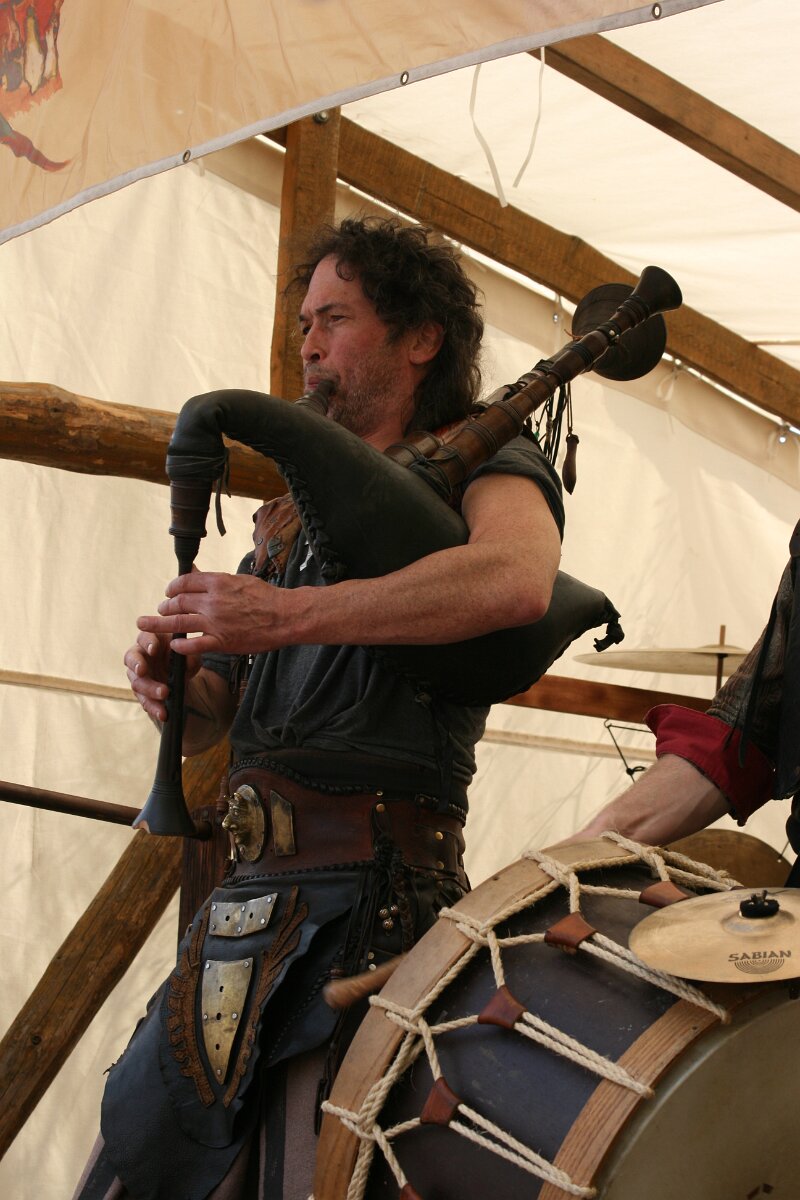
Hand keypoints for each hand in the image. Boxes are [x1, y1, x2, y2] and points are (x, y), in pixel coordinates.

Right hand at [123, 629, 200, 722]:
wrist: (184, 675)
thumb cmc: (185, 657)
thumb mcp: (193, 656)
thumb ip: (191, 657)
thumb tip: (188, 660)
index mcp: (152, 640)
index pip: (144, 637)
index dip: (147, 643)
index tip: (154, 649)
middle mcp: (140, 655)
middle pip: (132, 658)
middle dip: (137, 665)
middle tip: (143, 671)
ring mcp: (137, 674)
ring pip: (136, 681)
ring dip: (149, 689)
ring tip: (164, 694)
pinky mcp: (141, 691)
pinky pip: (144, 700)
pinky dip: (153, 707)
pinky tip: (162, 713)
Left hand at [136, 571, 297, 656]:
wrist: (285, 616)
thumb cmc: (266, 597)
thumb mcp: (240, 579)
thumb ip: (216, 579)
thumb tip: (197, 573)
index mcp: (218, 583)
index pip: (185, 582)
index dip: (173, 587)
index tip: (169, 591)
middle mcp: (212, 602)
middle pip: (178, 602)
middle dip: (165, 605)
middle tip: (160, 609)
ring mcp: (215, 623)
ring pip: (178, 623)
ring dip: (160, 624)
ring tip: (147, 624)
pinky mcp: (222, 642)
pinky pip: (193, 645)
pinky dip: (180, 645)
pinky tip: (174, 645)